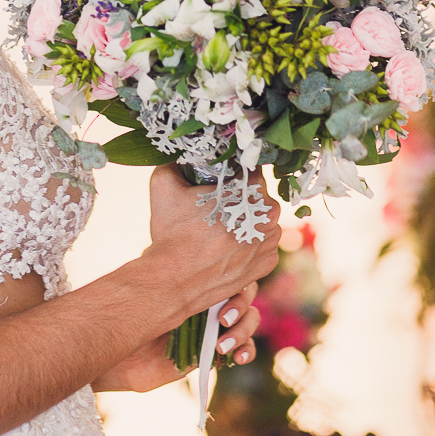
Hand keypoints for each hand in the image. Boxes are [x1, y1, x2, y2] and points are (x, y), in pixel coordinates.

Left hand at [92, 282, 260, 391]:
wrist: (125, 357)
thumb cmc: (132, 320)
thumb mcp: (146, 291)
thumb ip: (159, 268)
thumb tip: (163, 242)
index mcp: (197, 282)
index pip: (229, 274)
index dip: (235, 282)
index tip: (222, 294)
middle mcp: (210, 302)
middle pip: (245, 296)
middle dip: (240, 307)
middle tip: (222, 320)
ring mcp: (216, 327)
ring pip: (249, 321)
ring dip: (243, 331)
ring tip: (222, 345)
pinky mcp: (217, 352)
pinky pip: (244, 349)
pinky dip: (247, 350)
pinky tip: (239, 356)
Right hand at [144, 165, 279, 328]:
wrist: (174, 280)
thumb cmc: (172, 233)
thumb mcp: (163, 185)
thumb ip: (173, 162)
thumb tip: (178, 155)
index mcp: (252, 190)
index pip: (248, 169)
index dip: (230, 174)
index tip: (215, 182)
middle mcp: (269, 214)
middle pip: (256, 196)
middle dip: (238, 198)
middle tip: (213, 208)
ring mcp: (270, 241)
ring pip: (260, 220)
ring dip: (245, 221)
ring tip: (218, 230)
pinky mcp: (267, 263)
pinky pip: (260, 244)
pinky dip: (246, 244)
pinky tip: (225, 247)